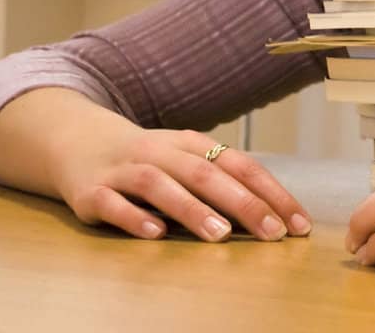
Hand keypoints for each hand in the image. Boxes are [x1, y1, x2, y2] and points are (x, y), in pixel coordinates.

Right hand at [53, 119, 312, 243]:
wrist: (77, 140)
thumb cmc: (147, 159)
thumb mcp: (185, 159)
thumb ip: (221, 180)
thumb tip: (272, 211)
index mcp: (191, 143)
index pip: (240, 165)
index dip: (271, 193)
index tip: (297, 223)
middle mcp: (161, 152)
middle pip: (206, 173)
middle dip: (243, 203)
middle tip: (273, 232)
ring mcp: (124, 170)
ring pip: (160, 185)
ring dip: (192, 209)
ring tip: (221, 234)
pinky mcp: (91, 191)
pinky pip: (113, 204)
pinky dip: (134, 217)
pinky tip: (156, 234)